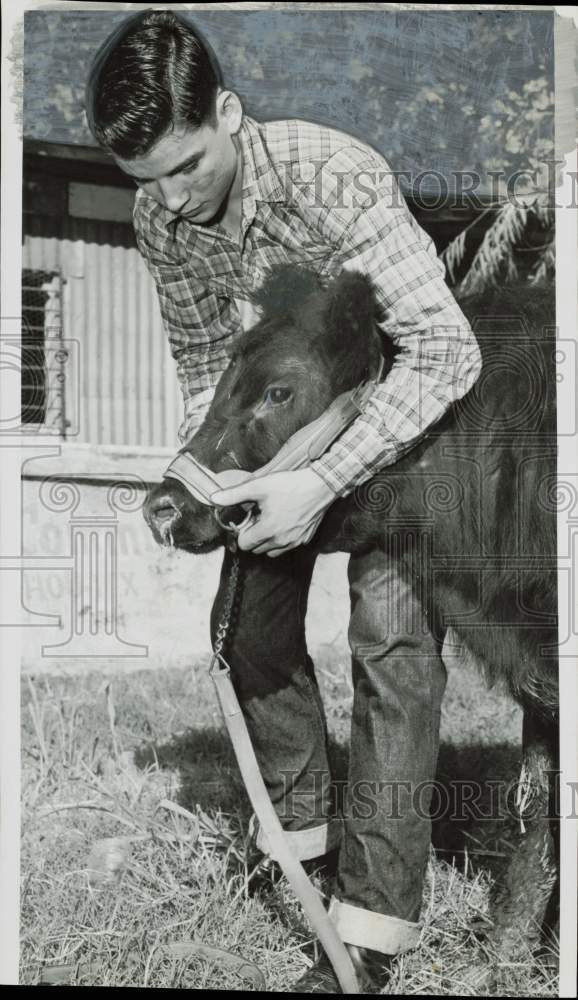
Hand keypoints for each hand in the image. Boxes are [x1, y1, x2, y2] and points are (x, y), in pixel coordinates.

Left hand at [211, 468, 336, 556]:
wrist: (321, 485)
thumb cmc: (291, 485)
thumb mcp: (259, 486)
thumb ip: (234, 495)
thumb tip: (214, 498)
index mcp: (268, 530)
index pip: (244, 545)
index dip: (242, 532)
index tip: (248, 519)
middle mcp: (281, 541)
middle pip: (256, 549)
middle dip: (254, 536)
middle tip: (259, 517)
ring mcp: (294, 542)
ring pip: (271, 551)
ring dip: (267, 540)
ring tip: (271, 520)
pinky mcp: (304, 540)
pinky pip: (287, 546)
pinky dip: (281, 539)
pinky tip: (284, 522)